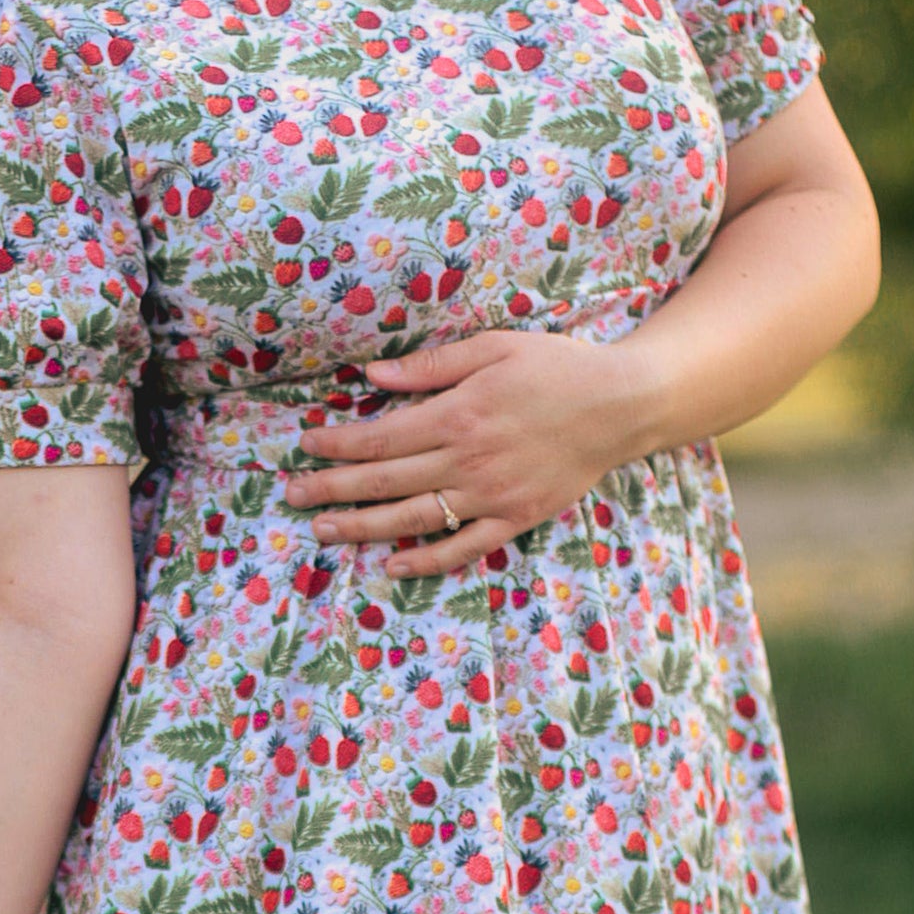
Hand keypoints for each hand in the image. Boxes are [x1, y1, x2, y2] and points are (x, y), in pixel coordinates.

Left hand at [278, 329, 647, 574]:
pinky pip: (462, 548)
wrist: (620, 405)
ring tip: (322, 531)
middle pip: (384, 481)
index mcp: (457, 414)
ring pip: (413, 518)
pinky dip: (426, 561)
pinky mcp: (514, 519)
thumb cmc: (556, 367)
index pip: (380, 437)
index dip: (337, 445)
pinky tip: (392, 566)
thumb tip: (371, 377)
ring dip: (362, 527)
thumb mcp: (494, 347)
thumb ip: (431, 365)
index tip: (307, 447)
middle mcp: (467, 460)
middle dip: (332, 488)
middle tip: (293, 496)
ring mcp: (490, 496)